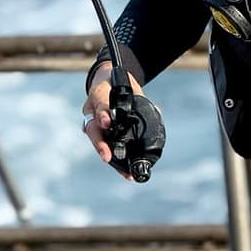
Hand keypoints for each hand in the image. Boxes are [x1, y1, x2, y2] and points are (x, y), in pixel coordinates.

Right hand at [82, 62, 144, 179]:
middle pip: (93, 130)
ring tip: (124, 172)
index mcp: (98, 96)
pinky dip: (115, 159)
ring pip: (96, 140)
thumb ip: (136, 96)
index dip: (103, 115)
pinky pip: (105, 145)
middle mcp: (93, 112)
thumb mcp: (124, 82)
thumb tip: (157, 111)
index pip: (100, 105)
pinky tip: (126, 171)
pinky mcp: (99, 131)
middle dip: (100, 145)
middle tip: (108, 157)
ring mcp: (94, 122)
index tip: (107, 123)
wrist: (107, 79)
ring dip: (109, 156)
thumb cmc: (117, 81)